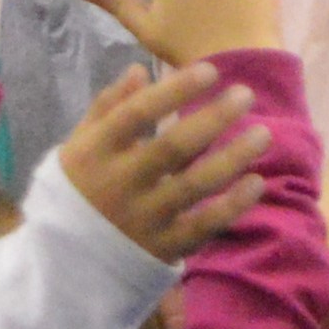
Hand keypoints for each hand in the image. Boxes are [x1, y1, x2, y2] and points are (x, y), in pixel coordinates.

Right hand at [54, 61, 276, 265]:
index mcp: (94, 153)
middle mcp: (119, 184)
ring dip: (233, 158)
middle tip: (245, 94)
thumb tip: (139, 70)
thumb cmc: (79, 189)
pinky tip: (256, 182)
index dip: (174, 91)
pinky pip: (204, 226)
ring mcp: (143, 219)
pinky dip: (233, 205)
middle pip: (173, 148)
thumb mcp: (80, 145)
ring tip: (264, 133)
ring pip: (195, 185)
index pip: (136, 115)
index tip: (211, 70)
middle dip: (213, 118)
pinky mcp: (164, 247)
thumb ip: (108, 108)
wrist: (65, 258)